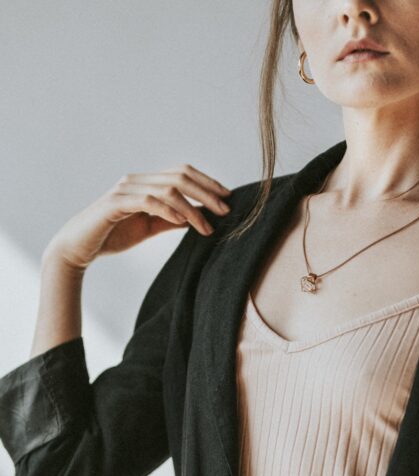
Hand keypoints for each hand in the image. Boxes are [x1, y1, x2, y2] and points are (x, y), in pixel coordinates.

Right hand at [44, 164, 232, 270]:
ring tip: (207, 226)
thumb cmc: (113, 236)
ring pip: (168, 189)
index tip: (227, 198)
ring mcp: (125, 189)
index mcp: (146, 183)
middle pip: (180, 176)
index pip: (182, 173)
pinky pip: (148, 201)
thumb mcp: (150, 227)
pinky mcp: (116, 203)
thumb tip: (197, 217)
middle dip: (207, 193)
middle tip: (226, 211)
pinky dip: (169, 210)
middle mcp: (136, 180)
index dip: (207, 183)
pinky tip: (182, 222)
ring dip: (192, 208)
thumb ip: (171, 220)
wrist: (80, 247)